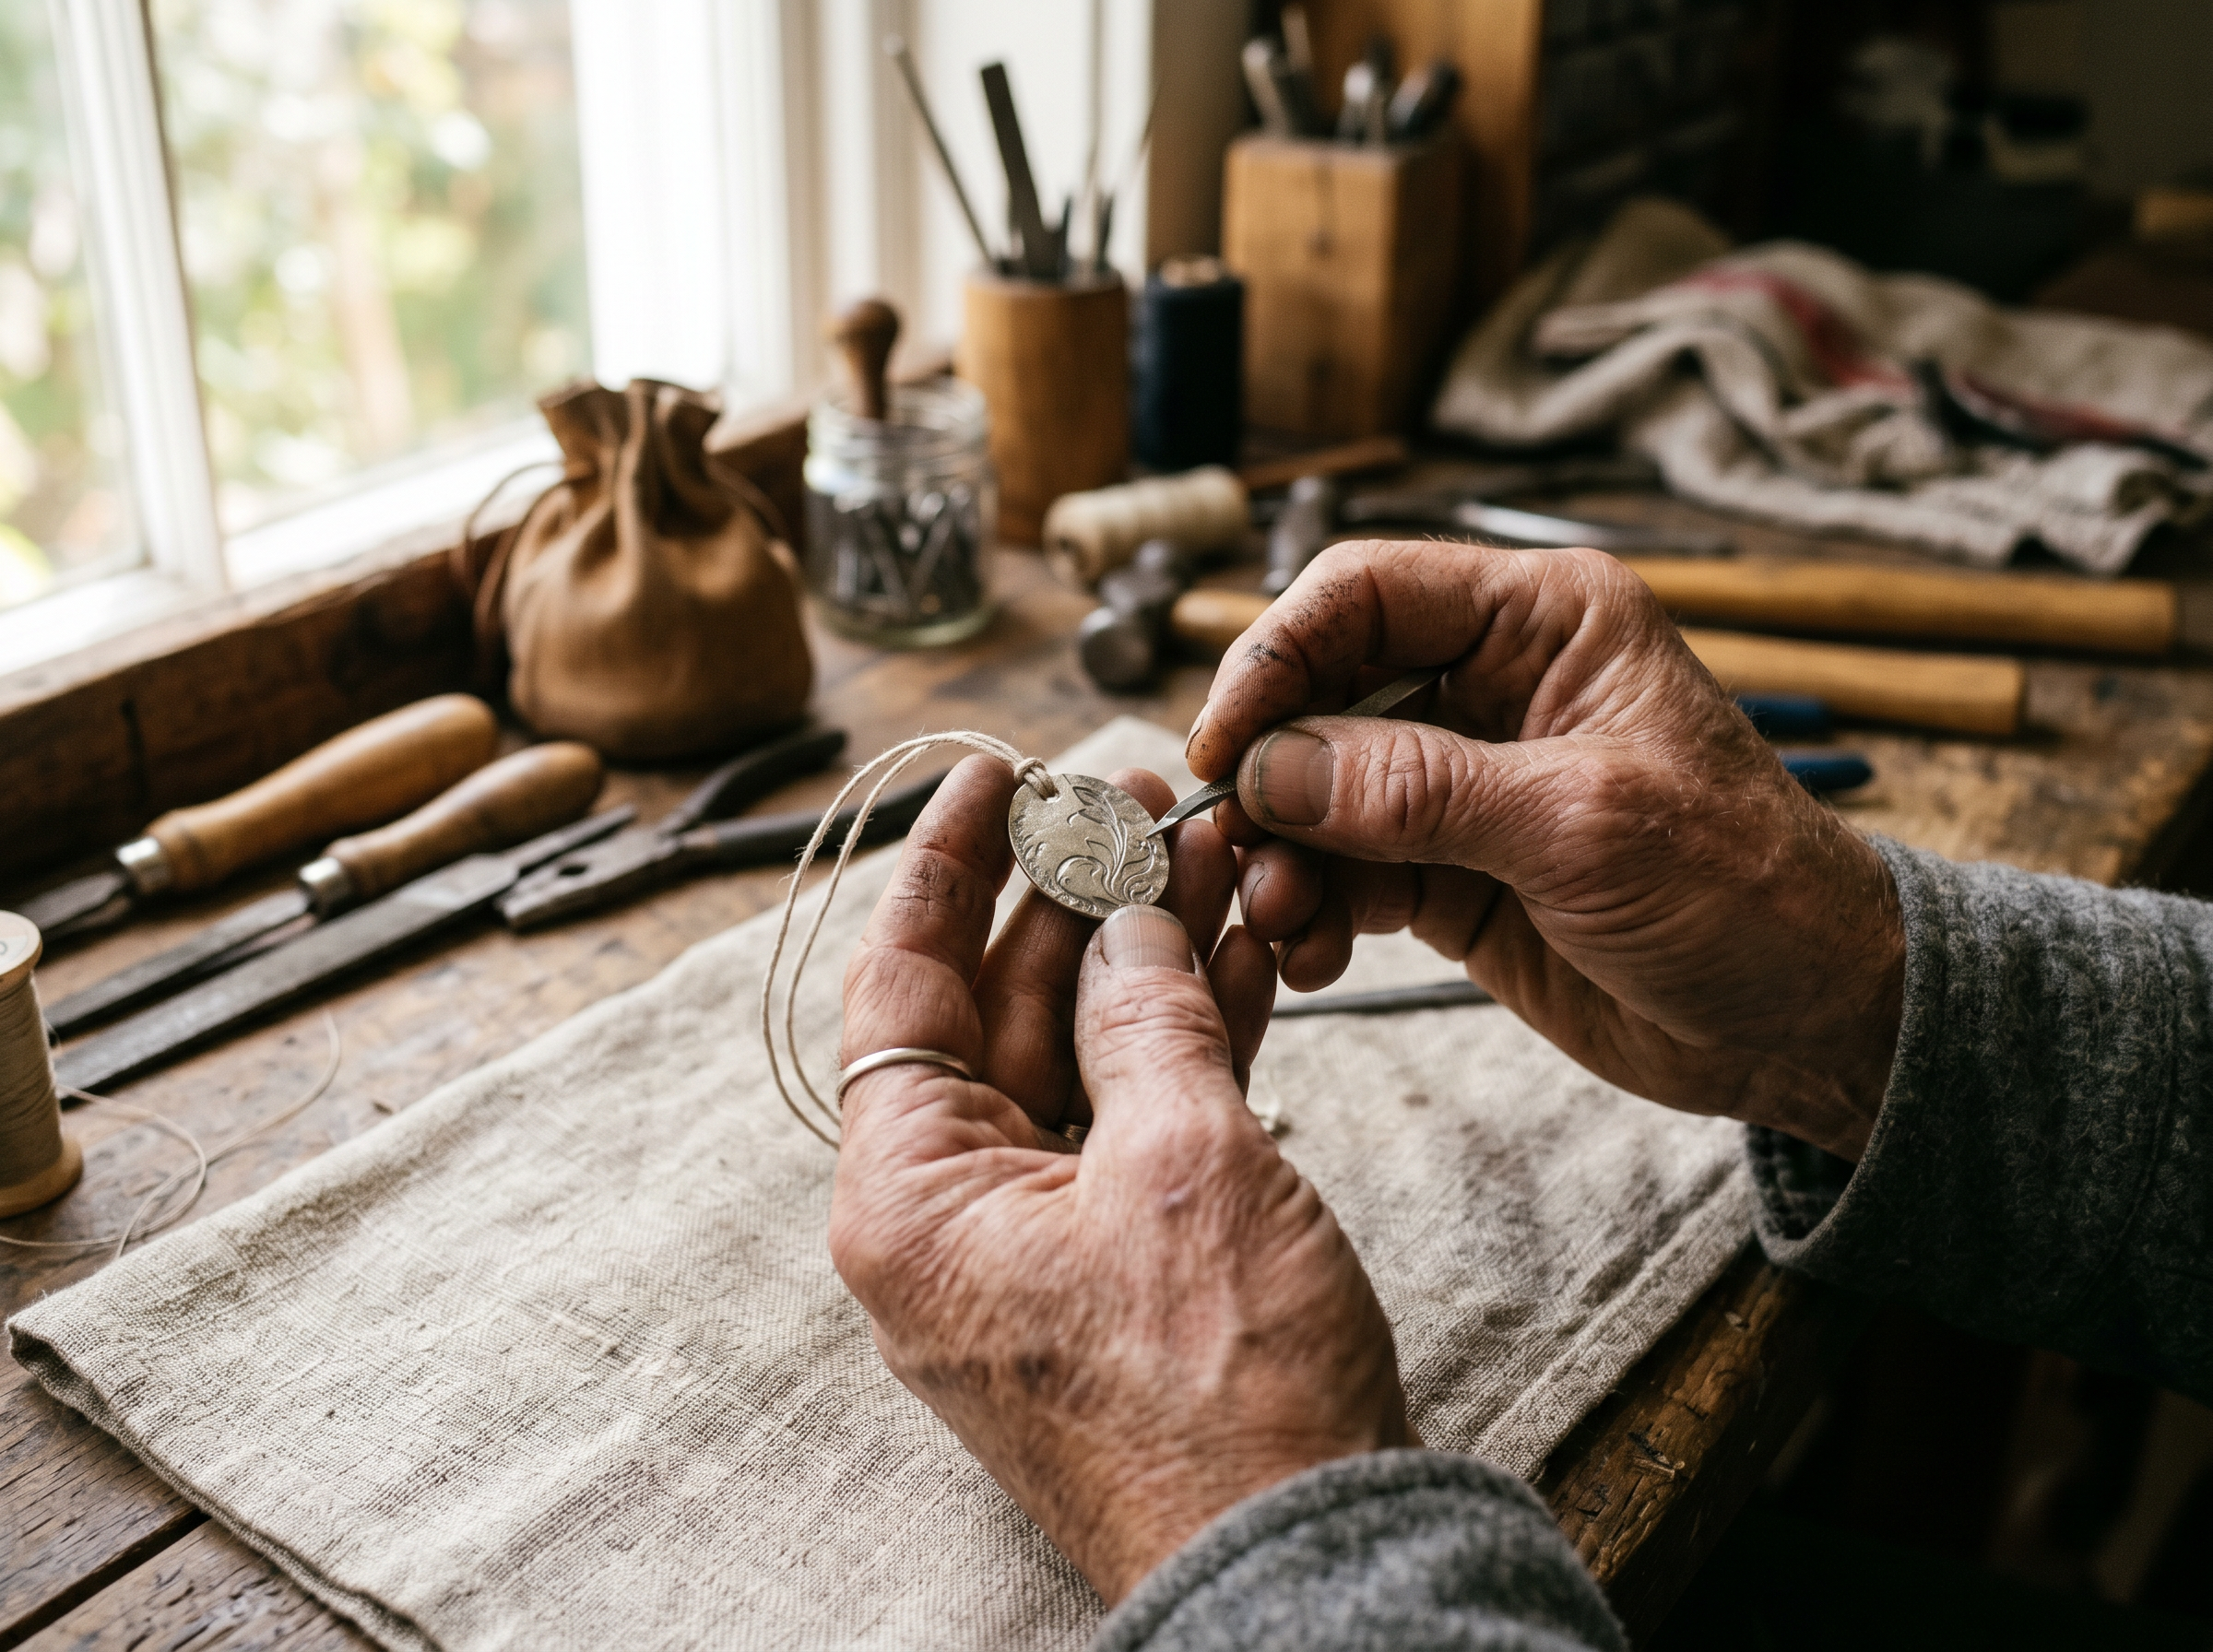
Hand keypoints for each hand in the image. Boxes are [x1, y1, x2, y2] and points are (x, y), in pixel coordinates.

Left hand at [830, 757, 1413, 1604]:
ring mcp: (1038, 1242)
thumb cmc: (1221, 1392)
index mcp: (909, 1194)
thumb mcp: (1185, 1164)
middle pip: (999, 1008)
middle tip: (1140, 796)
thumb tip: (1131, 923)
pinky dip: (1187, 1041)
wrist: (1307, 1558)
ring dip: (1146, 956)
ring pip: (1081, 1056)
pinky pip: (1135, 1121)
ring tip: (1209, 850)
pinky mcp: (1121, 1265)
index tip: (992, 772)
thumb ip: (1148, 1018)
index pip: (901, 982)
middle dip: (1075, 895)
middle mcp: (952, 1216)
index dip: (946, 863)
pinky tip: (1245, 953)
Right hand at [1188, 541, 1904, 1162]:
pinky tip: (1309, 951)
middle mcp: (1493, 685)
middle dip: (1270, 773)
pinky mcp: (1451, 869)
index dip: (1276, 656)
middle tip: (1234, 847)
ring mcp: (1465, 782)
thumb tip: (1273, 770)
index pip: (1364, 594)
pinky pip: (1345, 870)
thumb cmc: (1745, 893)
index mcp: (1543, 623)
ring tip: (1283, 918)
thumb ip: (1419, 791)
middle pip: (1322, 692)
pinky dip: (1312, 907)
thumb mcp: (1582, 827)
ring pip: (1319, 791)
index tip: (1225, 744)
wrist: (1807, 1021)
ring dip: (1283, 854)